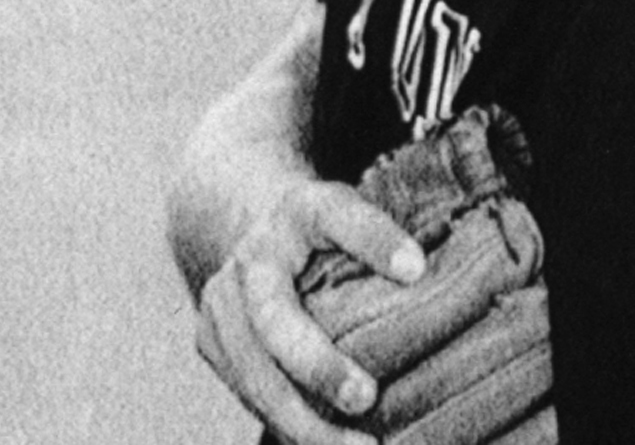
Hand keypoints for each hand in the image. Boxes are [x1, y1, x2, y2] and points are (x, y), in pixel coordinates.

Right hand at [195, 176, 425, 444]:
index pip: (341, 217)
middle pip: (276, 318)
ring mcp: (222, 302)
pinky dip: (289, 425)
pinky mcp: (212, 343)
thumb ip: (386, 237)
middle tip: (367, 398)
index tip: (415, 268)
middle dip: (319, 366)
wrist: (252, 225)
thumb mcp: (357, 212)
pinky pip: (249, 393)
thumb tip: (422, 275)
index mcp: (300, 210)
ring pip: (255, 373)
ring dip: (305, 420)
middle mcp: (252, 256)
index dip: (377, 241)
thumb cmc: (325, 228)